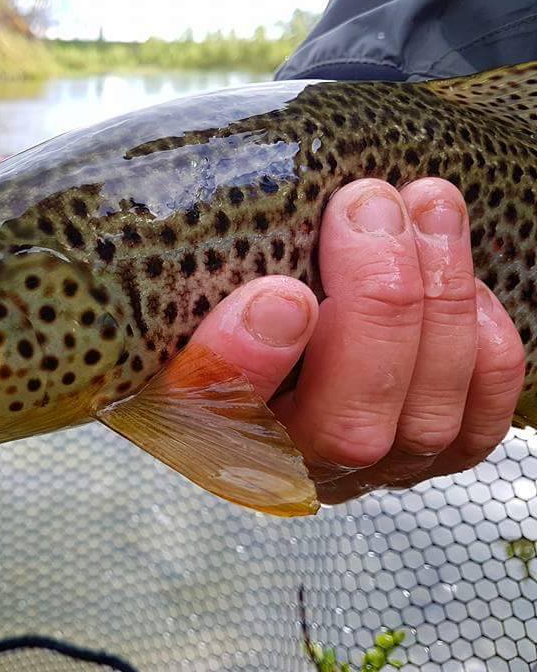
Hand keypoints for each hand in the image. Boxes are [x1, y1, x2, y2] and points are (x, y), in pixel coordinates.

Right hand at [191, 178, 525, 504]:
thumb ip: (200, 258)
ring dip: (440, 300)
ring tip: (426, 205)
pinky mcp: (429, 454)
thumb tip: (219, 205)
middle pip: (344, 425)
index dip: (245, 363)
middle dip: (378, 306)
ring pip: (425, 417)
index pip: (210, 415)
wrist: (277, 339)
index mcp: (197, 422)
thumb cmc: (220, 294)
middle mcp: (282, 462)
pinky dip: (484, 347)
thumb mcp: (188, 278)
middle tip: (368, 207)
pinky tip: (462, 284)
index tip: (278, 295)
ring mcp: (365, 467)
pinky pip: (478, 421)